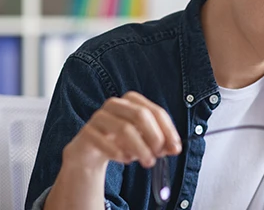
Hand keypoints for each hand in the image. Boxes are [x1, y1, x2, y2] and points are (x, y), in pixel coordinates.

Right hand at [63, 91, 181, 170]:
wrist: (89, 151)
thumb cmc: (121, 141)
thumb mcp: (144, 141)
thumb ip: (161, 143)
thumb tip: (175, 148)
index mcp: (132, 100)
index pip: (156, 111)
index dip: (168, 130)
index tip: (176, 148)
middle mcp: (115, 104)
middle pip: (140, 115)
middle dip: (154, 137)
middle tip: (158, 156)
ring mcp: (99, 116)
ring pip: (124, 129)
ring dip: (140, 149)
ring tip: (147, 162)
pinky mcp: (87, 132)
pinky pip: (106, 142)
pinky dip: (119, 153)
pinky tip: (126, 160)